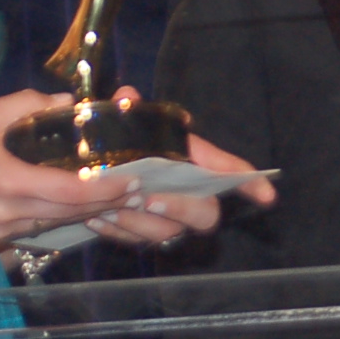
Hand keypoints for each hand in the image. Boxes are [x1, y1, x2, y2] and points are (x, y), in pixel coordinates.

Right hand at [0, 90, 141, 249]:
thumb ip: (30, 105)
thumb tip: (67, 101)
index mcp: (10, 183)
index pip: (74, 194)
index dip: (108, 190)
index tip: (133, 182)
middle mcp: (8, 215)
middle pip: (69, 214)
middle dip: (104, 203)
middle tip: (134, 190)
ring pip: (52, 225)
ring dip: (80, 213)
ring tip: (110, 198)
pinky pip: (31, 231)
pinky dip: (52, 218)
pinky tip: (65, 206)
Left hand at [76, 89, 279, 246]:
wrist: (73, 173)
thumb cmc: (104, 141)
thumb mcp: (114, 119)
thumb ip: (125, 110)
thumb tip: (127, 97)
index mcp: (186, 158)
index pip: (225, 169)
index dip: (248, 181)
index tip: (267, 195)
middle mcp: (182, 190)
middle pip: (206, 212)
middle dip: (181, 208)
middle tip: (148, 199)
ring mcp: (162, 216)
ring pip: (166, 232)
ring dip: (139, 223)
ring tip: (109, 208)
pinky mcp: (137, 232)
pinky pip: (136, 241)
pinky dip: (116, 231)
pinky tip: (96, 219)